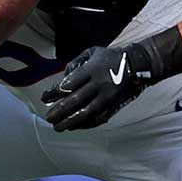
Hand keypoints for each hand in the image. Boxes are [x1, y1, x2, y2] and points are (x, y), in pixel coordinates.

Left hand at [41, 28, 181, 130]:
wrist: (137, 65)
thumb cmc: (110, 57)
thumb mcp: (91, 52)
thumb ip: (75, 63)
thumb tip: (63, 78)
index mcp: (91, 70)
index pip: (68, 84)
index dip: (54, 92)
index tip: (44, 98)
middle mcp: (98, 85)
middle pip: (75, 101)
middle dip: (59, 111)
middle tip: (48, 118)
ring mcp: (107, 97)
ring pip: (86, 113)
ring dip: (70, 122)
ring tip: (58, 127)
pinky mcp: (113, 106)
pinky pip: (98, 118)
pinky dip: (85, 124)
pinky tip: (74, 127)